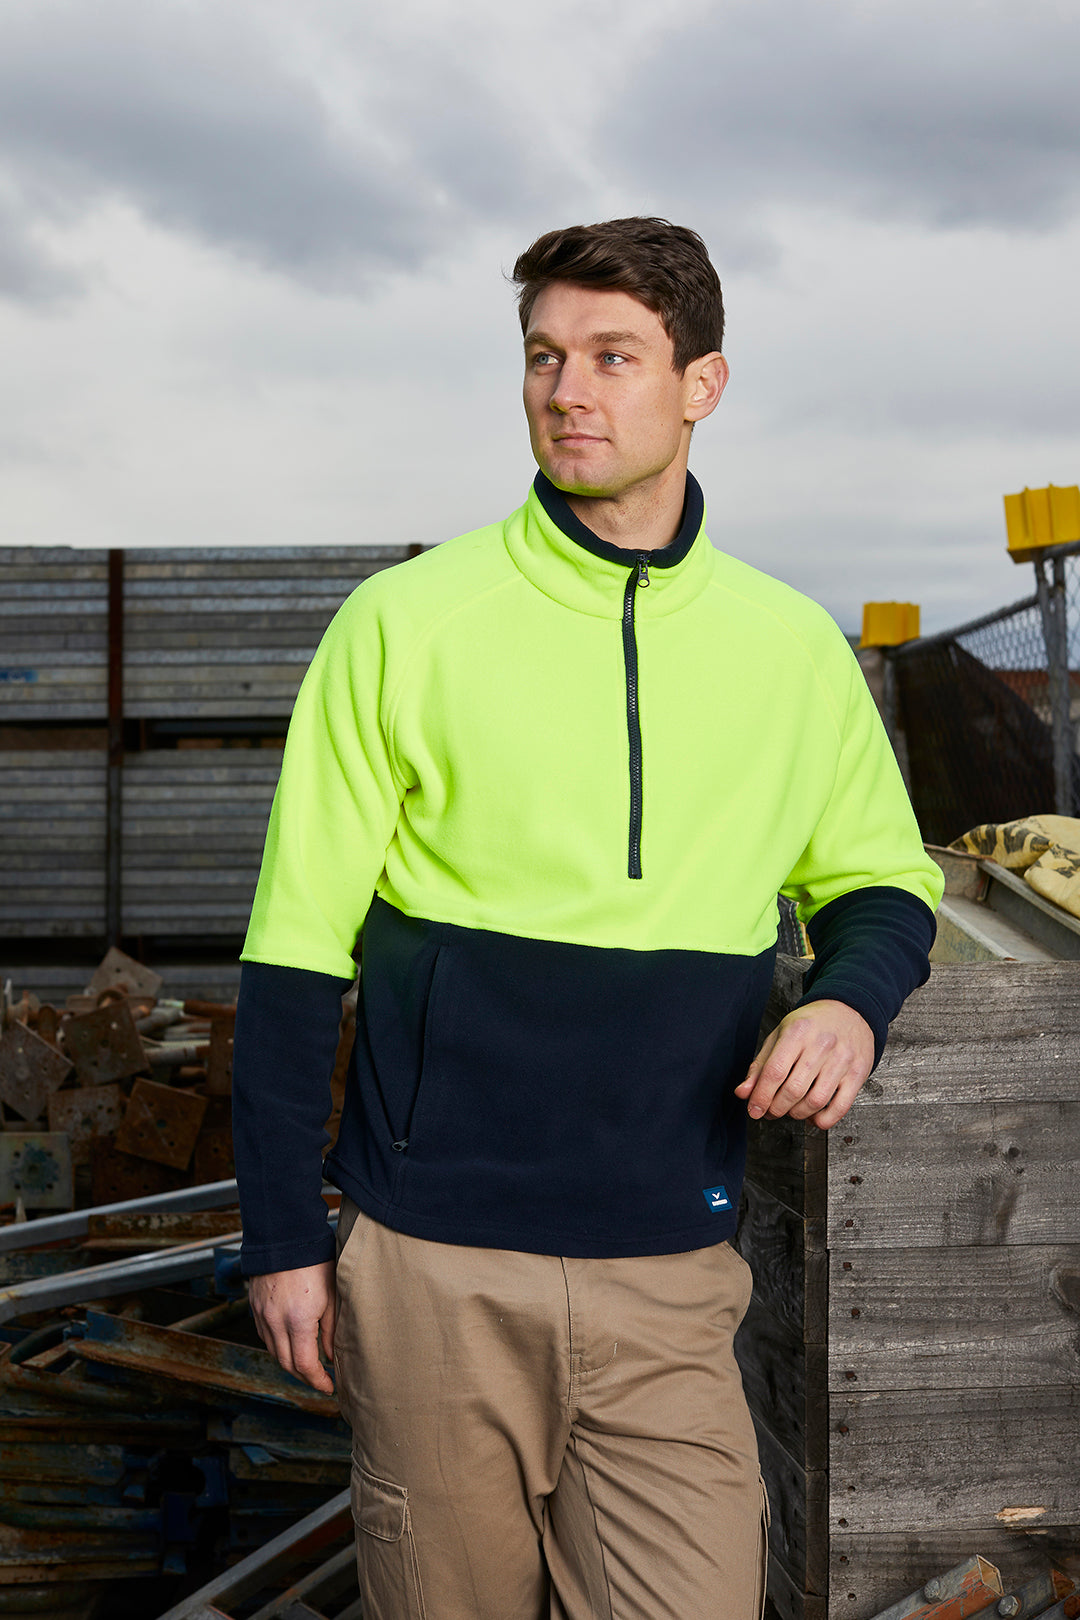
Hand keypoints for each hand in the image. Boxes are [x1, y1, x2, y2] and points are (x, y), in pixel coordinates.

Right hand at [249, 1261, 336, 1393]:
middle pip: (286, 1364)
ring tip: (307, 1363)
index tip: (329, 1386)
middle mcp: (275, 1322)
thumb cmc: (314, 1261)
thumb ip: (331, 1330)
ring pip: (273, 1351)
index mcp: (298, 1320)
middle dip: (304, 1376)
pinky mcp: (255, 1306)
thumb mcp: (332, 1295)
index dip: (317, 1381)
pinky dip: (278, 1345)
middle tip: (320, 1379)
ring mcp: (262, 1314)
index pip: (305, 1365)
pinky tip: (290, 1342)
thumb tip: (331, 1356)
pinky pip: (265, 1335)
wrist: (285, 1235)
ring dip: (290, 1362)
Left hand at [734, 999, 874, 1129]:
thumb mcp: (780, 1036)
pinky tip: (813, 1116)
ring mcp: (843, 1059)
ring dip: (798, 1114)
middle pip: (794, 1090)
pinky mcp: (858, 1073)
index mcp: (797, 1032)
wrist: (849, 1011)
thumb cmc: (811, 1025)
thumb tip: (743, 1093)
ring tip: (791, 1110)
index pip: (775, 1072)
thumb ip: (760, 1065)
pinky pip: (840, 1107)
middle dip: (777, 1108)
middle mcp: (822, 1044)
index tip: (754, 1110)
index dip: (761, 1097)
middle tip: (771, 1111)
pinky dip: (823, 1120)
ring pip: (816, 1101)